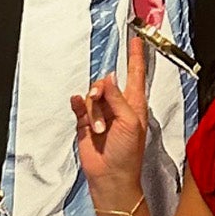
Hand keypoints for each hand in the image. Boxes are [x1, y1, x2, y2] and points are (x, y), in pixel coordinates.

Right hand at [70, 31, 148, 215]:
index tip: (136, 39)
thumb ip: (117, 98)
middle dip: (101, 91)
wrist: (110, 176)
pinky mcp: (86, 123)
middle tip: (101, 104)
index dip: (136, 56)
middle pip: (106, 82)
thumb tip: (109, 77)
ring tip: (99, 129)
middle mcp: (118, 105)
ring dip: (93, 111)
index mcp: (134, 103)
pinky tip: (77, 105)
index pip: (136, 73)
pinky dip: (78, 104)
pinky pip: (79, 105)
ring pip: (91, 95)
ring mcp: (101, 114)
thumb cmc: (127, 153)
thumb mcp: (129, 122)